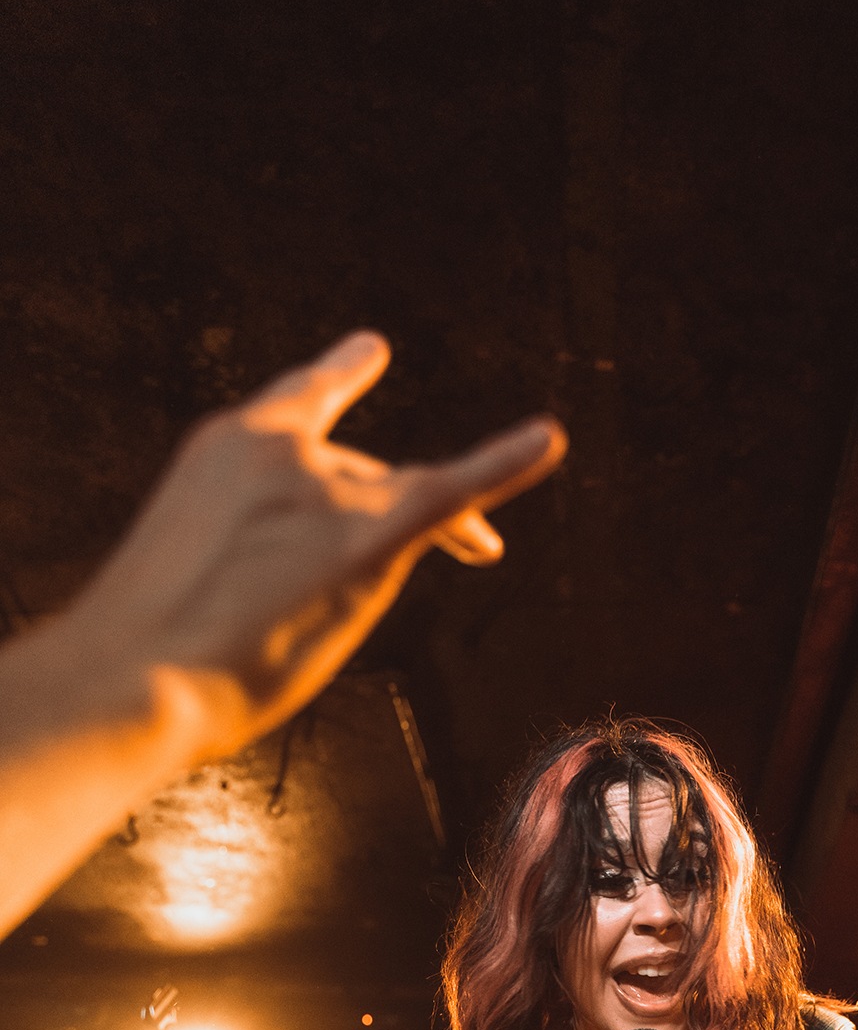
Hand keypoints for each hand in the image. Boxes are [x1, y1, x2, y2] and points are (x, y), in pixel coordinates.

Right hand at [79, 331, 566, 757]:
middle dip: (391, 507)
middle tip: (462, 544)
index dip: (336, 383)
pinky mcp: (371, 535)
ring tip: (483, 547)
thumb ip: (244, 559)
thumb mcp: (191, 579)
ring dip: (444, 524)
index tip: (369, 349)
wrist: (136, 680)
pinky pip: (454, 491)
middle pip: (360, 469)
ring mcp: (324, 488)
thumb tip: (291, 590)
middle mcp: (277, 451)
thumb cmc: (148, 654)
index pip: (295, 406)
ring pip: (404, 499)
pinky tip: (548, 441)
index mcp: (222, 452)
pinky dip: (506, 462)